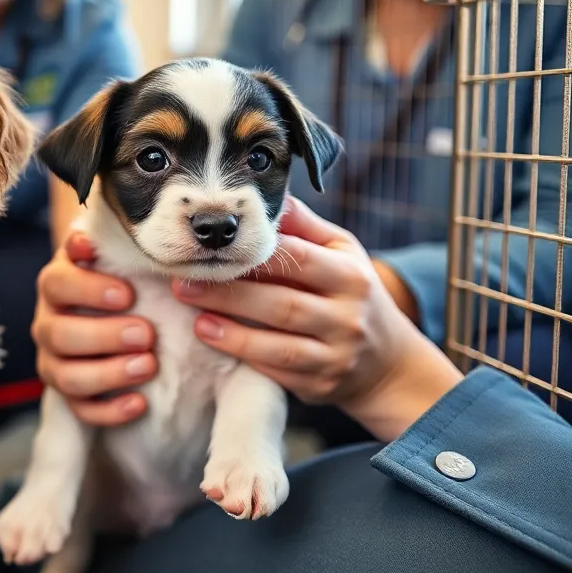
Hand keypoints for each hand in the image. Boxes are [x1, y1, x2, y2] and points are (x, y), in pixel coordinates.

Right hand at [31, 233, 156, 425]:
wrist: (118, 304)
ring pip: (67, 376)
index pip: (55, 284)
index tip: (127, 294)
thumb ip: (110, 242)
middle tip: (146, 334)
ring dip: (108, 373)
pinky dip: (109, 411)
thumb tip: (91, 237)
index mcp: (57, 284)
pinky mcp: (70, 394)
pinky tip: (140, 403)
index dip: (87, 289)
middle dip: (104, 335)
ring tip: (149, 365)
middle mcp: (48, 323)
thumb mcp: (116, 254)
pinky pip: (81, 410)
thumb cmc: (122, 274)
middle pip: (58, 334)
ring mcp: (54, 361)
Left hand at [172, 197, 460, 439]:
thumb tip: (265, 188)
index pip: (299, 259)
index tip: (213, 248)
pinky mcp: (321, 384)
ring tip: (195, 319)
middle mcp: (348, 316)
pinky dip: (245, 357)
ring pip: (278, 345)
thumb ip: (302, 225)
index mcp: (350, 275)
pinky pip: (278, 372)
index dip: (255, 255)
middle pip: (282, 303)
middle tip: (185, 283)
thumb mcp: (340, 252)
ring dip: (232, 332)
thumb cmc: (350, 293)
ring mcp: (336, 354)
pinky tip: (216, 342)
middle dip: (229, 293)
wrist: (387, 362)